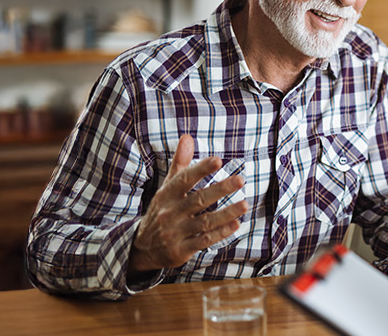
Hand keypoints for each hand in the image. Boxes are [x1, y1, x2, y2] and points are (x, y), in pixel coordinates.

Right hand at [129, 134, 248, 272]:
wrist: (142, 247)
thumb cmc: (163, 210)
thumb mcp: (167, 187)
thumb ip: (180, 163)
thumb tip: (187, 137)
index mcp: (167, 194)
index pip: (184, 179)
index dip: (200, 169)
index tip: (218, 160)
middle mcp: (170, 213)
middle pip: (198, 200)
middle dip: (220, 189)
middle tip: (241, 180)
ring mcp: (175, 232)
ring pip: (204, 222)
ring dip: (225, 214)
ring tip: (244, 204)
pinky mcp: (181, 250)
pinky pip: (203, 241)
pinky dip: (220, 233)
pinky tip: (235, 224)